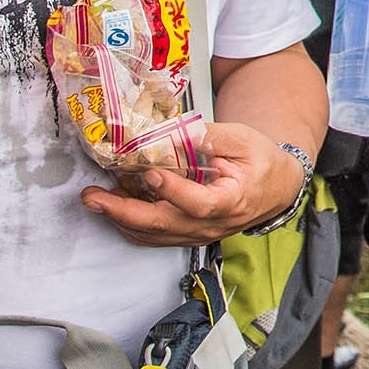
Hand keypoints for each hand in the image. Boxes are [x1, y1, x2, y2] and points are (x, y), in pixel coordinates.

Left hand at [80, 120, 306, 246]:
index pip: (198, 203)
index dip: (172, 190)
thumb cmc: (261, 163)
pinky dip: (128, 222)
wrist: (275, 189)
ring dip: (119, 217)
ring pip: (152, 234)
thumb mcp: (243, 140)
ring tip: (94, 198)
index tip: (149, 172)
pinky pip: (152, 235)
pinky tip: (113, 203)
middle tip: (93, 197)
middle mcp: (210, 225)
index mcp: (230, 201)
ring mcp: (196, 234)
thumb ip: (208, 136)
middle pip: (163, 225)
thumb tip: (172, 133)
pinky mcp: (185, 235)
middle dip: (122, 212)